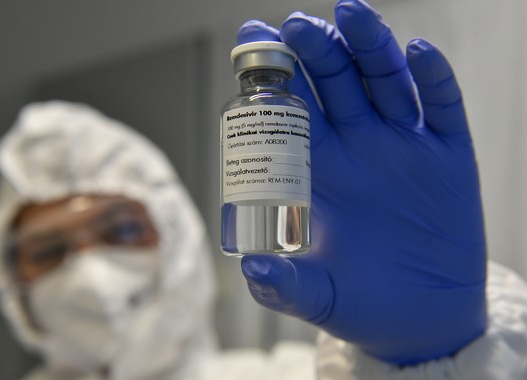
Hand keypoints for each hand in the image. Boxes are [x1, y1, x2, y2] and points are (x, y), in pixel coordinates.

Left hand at [239, 0, 486, 364]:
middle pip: (335, 82)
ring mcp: (405, 147)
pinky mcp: (449, 158)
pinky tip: (417, 52)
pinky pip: (443, 108)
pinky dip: (433, 78)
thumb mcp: (316, 297)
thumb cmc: (361, 303)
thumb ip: (283, 285)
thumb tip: (251, 270)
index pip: (292, 109)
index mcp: (319, 170)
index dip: (273, 75)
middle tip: (295, 25)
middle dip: (316, 50)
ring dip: (369, 46)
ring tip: (350, 13)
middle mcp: (359, 147)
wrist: (421, 319)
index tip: (251, 39)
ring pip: (385, 82)